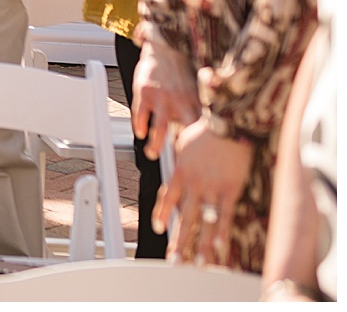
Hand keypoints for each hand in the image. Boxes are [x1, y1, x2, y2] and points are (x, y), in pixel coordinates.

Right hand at [132, 33, 201, 160]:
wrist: (166, 48)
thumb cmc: (181, 74)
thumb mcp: (195, 93)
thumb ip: (197, 113)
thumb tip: (204, 137)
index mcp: (194, 105)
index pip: (197, 132)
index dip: (196, 149)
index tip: (196, 165)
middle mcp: (179, 102)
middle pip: (181, 133)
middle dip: (178, 152)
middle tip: (175, 168)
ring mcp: (162, 98)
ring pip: (160, 126)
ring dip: (156, 142)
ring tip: (153, 153)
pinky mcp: (145, 91)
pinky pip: (141, 112)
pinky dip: (140, 124)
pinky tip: (140, 132)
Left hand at [160, 118, 254, 262]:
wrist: (227, 126)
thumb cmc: (205, 131)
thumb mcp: (182, 143)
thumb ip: (179, 159)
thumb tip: (174, 164)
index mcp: (181, 172)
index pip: (168, 198)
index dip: (163, 214)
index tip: (159, 229)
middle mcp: (194, 184)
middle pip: (185, 218)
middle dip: (180, 241)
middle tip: (174, 260)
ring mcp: (213, 189)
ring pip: (204, 222)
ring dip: (201, 245)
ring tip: (198, 263)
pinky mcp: (231, 190)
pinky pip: (225, 215)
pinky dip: (222, 232)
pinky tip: (219, 248)